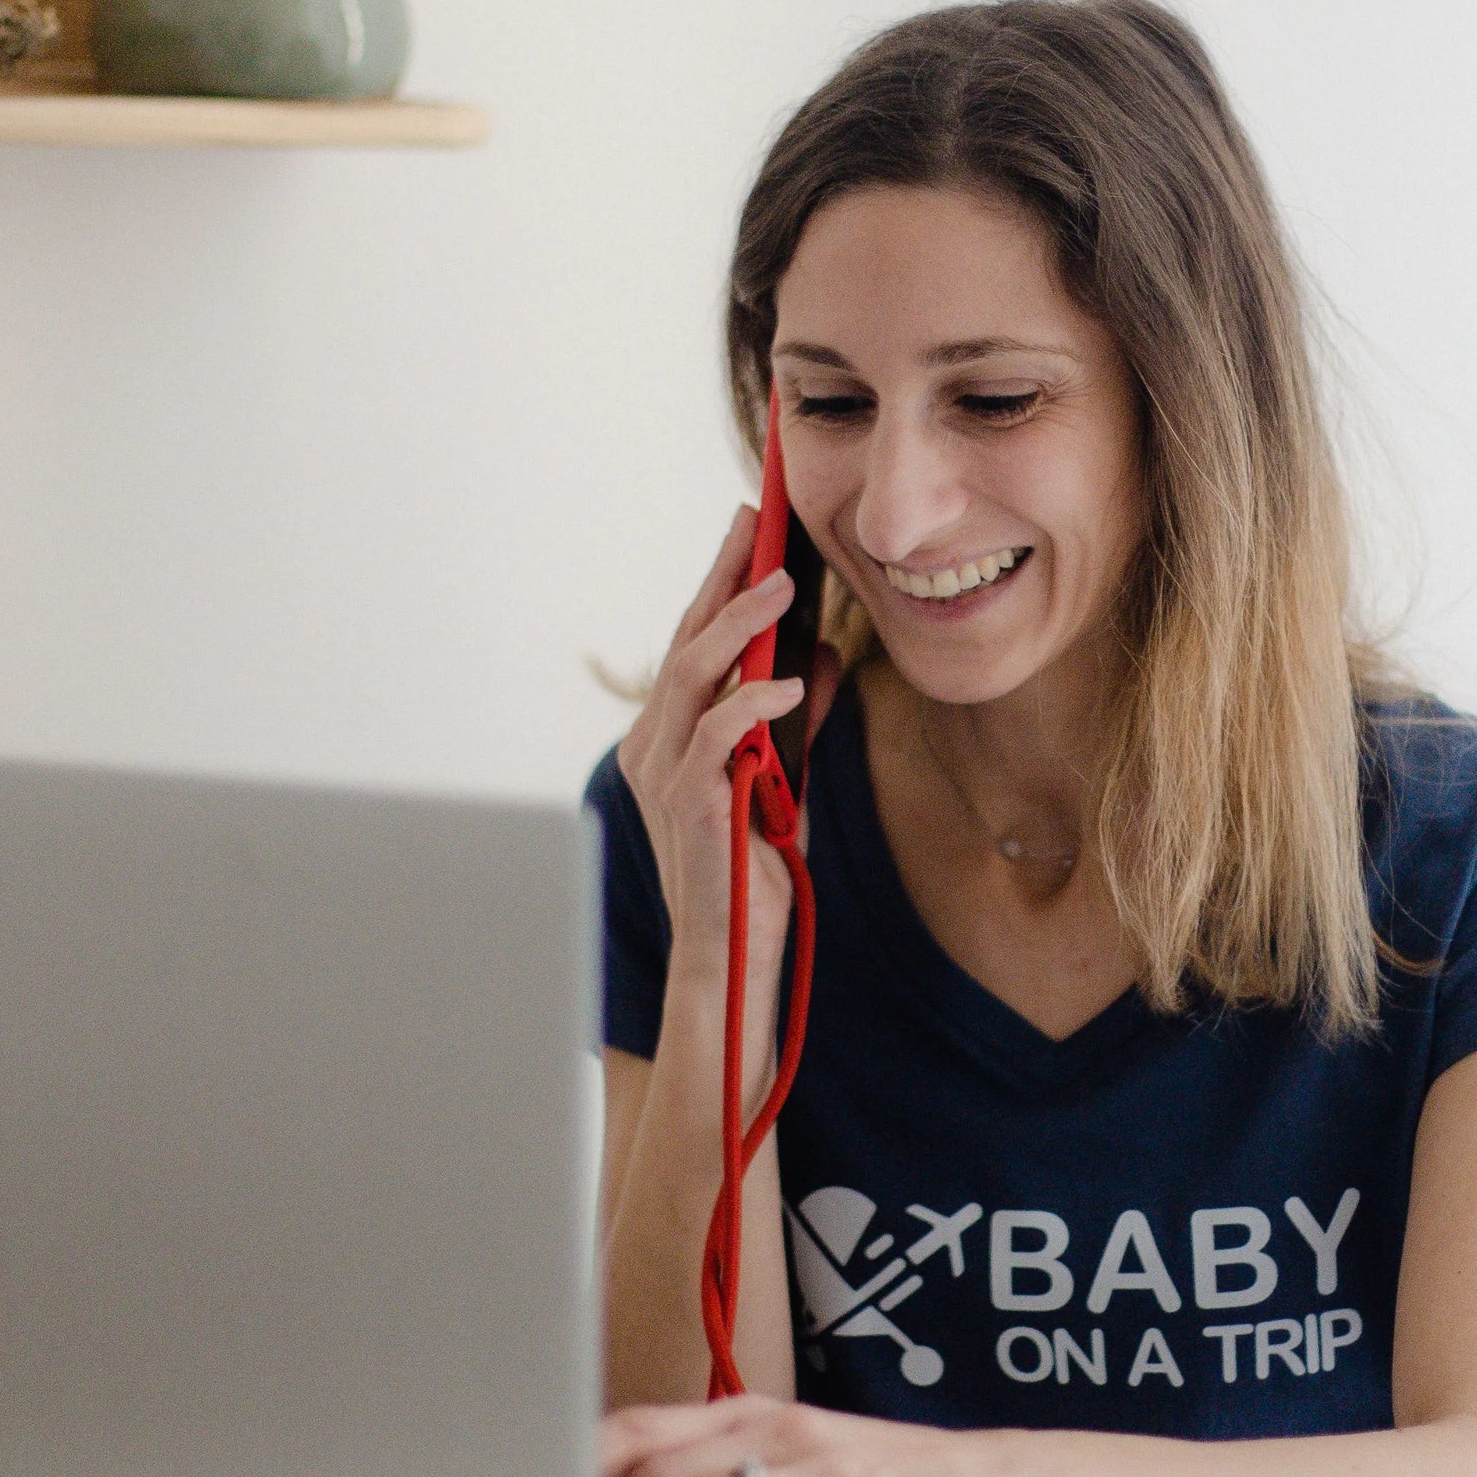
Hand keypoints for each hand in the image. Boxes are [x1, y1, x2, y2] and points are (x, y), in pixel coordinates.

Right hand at [614, 508, 841, 1040]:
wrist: (732, 950)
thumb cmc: (751, 869)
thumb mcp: (781, 777)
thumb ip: (793, 720)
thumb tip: (823, 657)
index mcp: (667, 735)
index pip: (691, 641)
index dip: (718, 580)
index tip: (750, 527)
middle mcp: (652, 744)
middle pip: (685, 640)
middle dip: (724, 577)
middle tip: (761, 526)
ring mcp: (662, 771)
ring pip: (691, 673)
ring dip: (738, 625)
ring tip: (783, 587)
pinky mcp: (685, 802)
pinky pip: (716, 733)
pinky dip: (753, 701)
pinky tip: (793, 683)